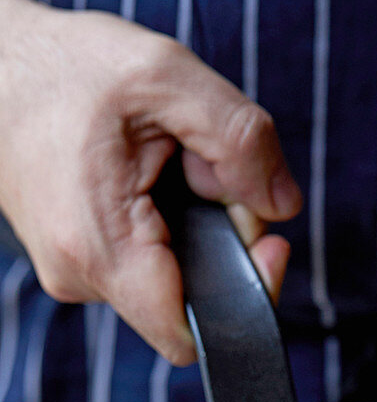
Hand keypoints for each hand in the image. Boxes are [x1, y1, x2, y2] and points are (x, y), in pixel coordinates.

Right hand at [0, 0, 301, 363]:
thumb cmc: (67, 68)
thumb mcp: (167, 75)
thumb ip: (240, 140)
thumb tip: (283, 205)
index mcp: (100, 247)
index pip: (190, 334)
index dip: (247, 297)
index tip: (266, 242)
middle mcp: (82, 278)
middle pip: (193, 302)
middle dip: (226, 243)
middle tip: (211, 171)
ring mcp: (78, 276)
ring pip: (174, 280)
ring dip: (197, 229)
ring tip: (170, 163)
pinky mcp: (81, 263)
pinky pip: (150, 263)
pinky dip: (170, 225)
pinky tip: (151, 177)